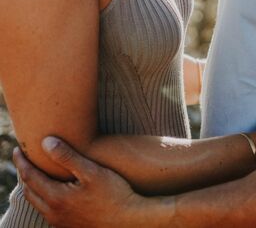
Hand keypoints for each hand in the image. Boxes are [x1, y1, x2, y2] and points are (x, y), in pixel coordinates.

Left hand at [13, 137, 163, 227]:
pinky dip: (43, 197)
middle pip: (29, 191)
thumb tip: (45, 142)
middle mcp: (54, 214)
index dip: (21, 162)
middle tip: (23, 157)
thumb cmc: (114, 194)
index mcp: (57, 199)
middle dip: (24, 173)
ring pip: (38, 203)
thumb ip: (67, 156)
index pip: (30, 177)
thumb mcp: (91, 171)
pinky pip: (47, 211)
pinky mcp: (70, 227)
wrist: (130, 221)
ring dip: (32, 186)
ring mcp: (61, 223)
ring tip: (35, 171)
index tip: (17, 148)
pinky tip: (52, 190)